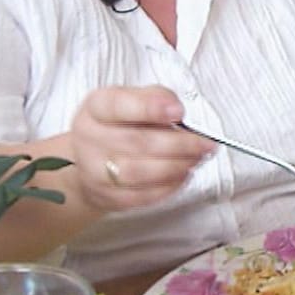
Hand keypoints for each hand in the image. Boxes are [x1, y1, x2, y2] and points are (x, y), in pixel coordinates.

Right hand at [71, 86, 209, 210]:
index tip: (178, 111)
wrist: (89, 162)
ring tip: (197, 159)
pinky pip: (142, 196)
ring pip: (140, 172)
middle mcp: (89, 139)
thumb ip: (155, 98)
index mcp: (96, 108)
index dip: (150, 108)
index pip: (118, 105)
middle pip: (137, 142)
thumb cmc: (119, 126)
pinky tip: (183, 175)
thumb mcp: (132, 100)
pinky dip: (169, 186)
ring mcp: (94, 171)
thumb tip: (176, 109)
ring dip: (177, 166)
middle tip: (205, 143)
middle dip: (180, 144)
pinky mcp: (107, 197)